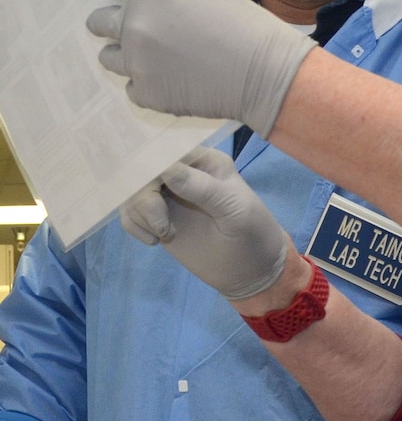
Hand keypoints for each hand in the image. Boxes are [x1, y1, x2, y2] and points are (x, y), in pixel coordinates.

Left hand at [86, 0, 315, 137]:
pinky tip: (169, 79)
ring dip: (124, 53)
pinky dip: (146, 82)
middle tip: (127, 24)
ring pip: (109, 57)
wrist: (264, 74)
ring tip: (151, 57)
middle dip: (108, 20)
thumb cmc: (245, 26)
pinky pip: (132, 86)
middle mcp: (134, 27)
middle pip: (97, 21)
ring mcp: (137, 64)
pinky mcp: (147, 95)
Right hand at [122, 147, 288, 298]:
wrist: (250, 270)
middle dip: (145, 198)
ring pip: (131, 191)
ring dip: (140, 214)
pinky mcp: (157, 216)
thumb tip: (167, 170)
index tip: (157, 194)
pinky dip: (134, 225)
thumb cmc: (252, 234)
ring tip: (165, 234)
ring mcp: (168, 193)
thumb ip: (204, 189)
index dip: (154, 167)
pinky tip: (157, 240)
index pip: (169, 150)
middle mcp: (183, 172)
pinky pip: (129, 212)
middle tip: (163, 226)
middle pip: (143, 170)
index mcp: (205, 161)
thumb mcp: (235, 210)